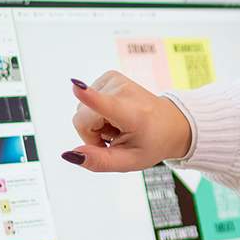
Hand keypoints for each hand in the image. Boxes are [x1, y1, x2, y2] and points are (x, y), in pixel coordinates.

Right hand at [64, 70, 192, 171]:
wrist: (170, 124)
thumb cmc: (151, 143)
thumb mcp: (129, 162)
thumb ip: (99, 161)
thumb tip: (70, 154)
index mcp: (132, 114)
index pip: (106, 104)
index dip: (89, 96)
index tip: (76, 86)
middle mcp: (124, 91)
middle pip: (82, 119)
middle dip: (92, 134)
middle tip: (116, 137)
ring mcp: (115, 80)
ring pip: (82, 110)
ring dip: (96, 123)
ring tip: (119, 125)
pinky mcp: (109, 76)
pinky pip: (86, 101)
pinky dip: (97, 112)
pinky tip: (115, 115)